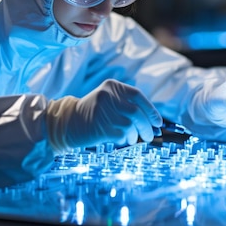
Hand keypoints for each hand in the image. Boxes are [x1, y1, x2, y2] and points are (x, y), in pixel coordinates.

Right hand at [46, 79, 162, 151]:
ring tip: (132, 138)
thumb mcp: (108, 101)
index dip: (151, 110)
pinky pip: (122, 136)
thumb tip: (153, 121)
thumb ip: (127, 105)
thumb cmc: (93, 114)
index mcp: (111, 86)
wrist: (68, 122)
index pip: (138, 96)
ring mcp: (104, 112)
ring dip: (135, 135)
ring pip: (131, 125)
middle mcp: (108, 96)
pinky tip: (120, 140)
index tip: (158, 123)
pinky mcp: (101, 128)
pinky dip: (125, 140)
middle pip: (137, 112)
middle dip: (147, 126)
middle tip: (151, 136)